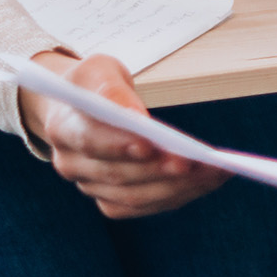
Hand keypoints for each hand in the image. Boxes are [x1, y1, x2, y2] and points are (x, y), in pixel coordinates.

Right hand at [17, 50, 228, 218]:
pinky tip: (205, 181)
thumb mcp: (100, 70)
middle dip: (160, 170)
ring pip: (133, 197)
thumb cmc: (94, 84)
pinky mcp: (109, 198)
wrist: (80, 106)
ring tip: (213, 172)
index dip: (121, 145)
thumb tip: (136, 117)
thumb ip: (113, 90)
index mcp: (62, 127)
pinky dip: (176, 195)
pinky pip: (143, 205)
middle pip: (117, 174)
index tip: (152, 145)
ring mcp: (89, 185)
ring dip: (176, 187)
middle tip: (197, 161)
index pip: (90, 140)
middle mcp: (71, 163)